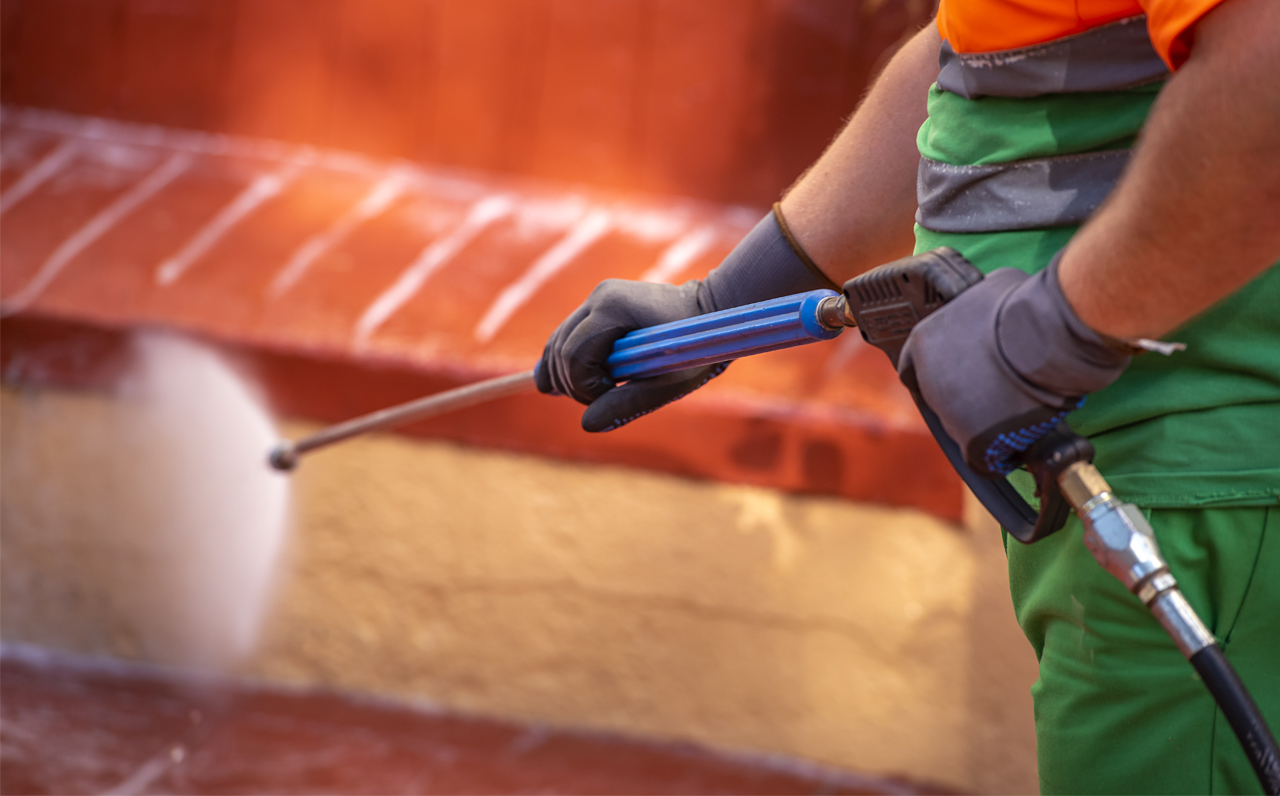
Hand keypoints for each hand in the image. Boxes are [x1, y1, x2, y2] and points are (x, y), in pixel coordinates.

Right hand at [537, 209, 835, 430]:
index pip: (572, 357)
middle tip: (608, 395)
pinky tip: (577, 381)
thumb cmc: (697, 349)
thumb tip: (586, 425)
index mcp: (612, 308)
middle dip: (573, 383)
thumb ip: (627, 403)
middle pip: (559, 349)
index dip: (584, 387)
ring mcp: (597, 297)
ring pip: (557, 343)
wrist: (714, 313)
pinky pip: (568, 336)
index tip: (612, 394)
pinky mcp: (599, 303)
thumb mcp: (668, 383)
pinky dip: (569, 361)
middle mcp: (598, 297)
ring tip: (600, 389)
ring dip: (567, 374)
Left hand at [897, 254, 1130, 475]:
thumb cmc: (1022, 305)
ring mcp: (949, 412)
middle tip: (998, 391)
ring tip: (1016, 411)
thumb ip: (973, 309)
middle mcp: (929, 381)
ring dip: (985, 424)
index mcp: (923, 342)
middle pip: (942, 399)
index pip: (913, 368)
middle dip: (967, 398)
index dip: (937, 372)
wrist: (1044, 335)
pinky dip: (997, 456)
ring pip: (963, 428)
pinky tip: (1013, 449)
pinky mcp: (973, 439)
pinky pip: (983, 458)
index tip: (959, 375)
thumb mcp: (986, 291)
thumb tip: (985, 308)